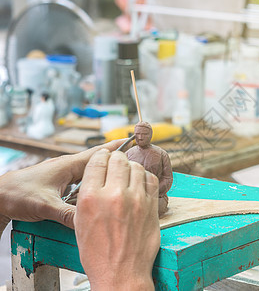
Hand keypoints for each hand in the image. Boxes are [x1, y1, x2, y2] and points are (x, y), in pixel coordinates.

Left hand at [0, 139, 127, 235]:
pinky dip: (93, 182)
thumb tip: (89, 223)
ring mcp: (64, 174)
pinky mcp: (60, 182)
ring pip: (90, 171)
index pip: (98, 153)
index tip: (133, 142)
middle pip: (98, 161)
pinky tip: (99, 191)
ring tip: (122, 176)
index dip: (116, 148)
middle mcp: (68, 166)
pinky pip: (82, 180)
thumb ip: (68, 214)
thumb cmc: (18, 194)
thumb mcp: (45, 205)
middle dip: (116, 160)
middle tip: (135, 162)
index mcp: (68, 165)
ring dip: (105, 171)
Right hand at [74, 150, 159, 290]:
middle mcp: (113, 194)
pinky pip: (151, 179)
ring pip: (136, 166)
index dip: (100, 157)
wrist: (121, 273)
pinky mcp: (151, 205)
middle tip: (115, 167)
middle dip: (115, 160)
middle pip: (118, 158)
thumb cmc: (98, 252)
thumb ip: (87, 194)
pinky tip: (139, 185)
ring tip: (127, 177)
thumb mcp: (80, 222)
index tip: (103, 159)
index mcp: (90, 198)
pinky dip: (144, 178)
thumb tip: (97, 173)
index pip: (98, 160)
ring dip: (131, 168)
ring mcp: (136, 199)